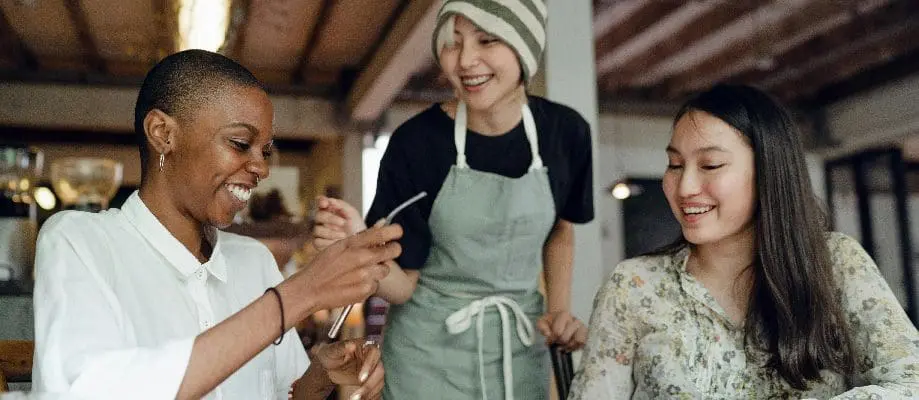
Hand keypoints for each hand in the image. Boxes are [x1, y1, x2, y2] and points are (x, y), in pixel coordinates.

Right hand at [281, 224, 401, 320]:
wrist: (309, 290)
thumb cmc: (323, 266)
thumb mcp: (339, 246)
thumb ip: (361, 237)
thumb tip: (382, 225)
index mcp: (353, 244)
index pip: (383, 234)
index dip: (395, 231)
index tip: (398, 231)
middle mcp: (361, 259)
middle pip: (393, 251)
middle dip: (393, 250)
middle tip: (388, 251)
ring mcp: (365, 276)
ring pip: (385, 269)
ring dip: (378, 269)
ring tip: (363, 270)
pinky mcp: (365, 291)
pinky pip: (376, 284)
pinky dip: (369, 283)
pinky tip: (356, 282)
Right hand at [313, 196, 366, 249]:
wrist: (360, 243)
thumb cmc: (356, 227)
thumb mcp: (352, 214)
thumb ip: (341, 205)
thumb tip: (330, 200)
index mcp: (330, 210)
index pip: (321, 202)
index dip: (321, 201)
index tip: (325, 203)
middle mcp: (322, 220)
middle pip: (318, 216)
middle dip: (330, 218)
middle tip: (343, 223)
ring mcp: (320, 232)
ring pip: (317, 230)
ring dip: (331, 233)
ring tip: (344, 235)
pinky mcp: (319, 243)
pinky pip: (317, 242)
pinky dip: (328, 242)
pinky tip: (337, 243)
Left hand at [313, 338, 383, 399]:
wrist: (327, 366)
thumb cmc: (330, 354)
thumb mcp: (332, 350)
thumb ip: (341, 347)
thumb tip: (351, 344)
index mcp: (364, 346)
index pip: (374, 354)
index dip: (369, 366)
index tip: (361, 379)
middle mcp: (372, 357)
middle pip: (379, 370)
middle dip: (370, 384)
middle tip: (358, 394)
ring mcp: (372, 369)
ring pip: (379, 381)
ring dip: (370, 392)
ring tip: (355, 399)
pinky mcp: (371, 380)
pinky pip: (376, 389)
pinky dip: (371, 396)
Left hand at [536, 311, 586, 351]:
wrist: (559, 319)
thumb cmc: (551, 322)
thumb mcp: (542, 322)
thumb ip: (542, 327)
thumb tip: (548, 334)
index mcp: (564, 315)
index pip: (557, 332)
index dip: (551, 339)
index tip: (549, 340)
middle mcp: (575, 320)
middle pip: (566, 338)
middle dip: (558, 343)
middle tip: (556, 343)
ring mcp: (582, 327)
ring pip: (578, 341)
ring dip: (568, 346)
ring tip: (563, 347)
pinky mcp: (586, 335)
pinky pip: (583, 344)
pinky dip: (575, 348)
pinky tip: (569, 347)